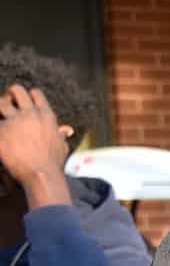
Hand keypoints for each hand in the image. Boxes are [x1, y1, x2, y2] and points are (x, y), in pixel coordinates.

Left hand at [0, 85, 72, 208]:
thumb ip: (61, 134)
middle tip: (8, 105)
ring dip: (0, 108)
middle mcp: (30, 114)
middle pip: (17, 90)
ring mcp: (15, 121)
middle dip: (10, 95)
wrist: (41, 174)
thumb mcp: (61, 146)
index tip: (23, 104)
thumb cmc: (53, 163)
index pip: (35, 94)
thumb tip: (67, 130)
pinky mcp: (2, 131)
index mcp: (46, 116)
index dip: (28, 97)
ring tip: (2, 118)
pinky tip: (1, 137)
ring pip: (1, 102)